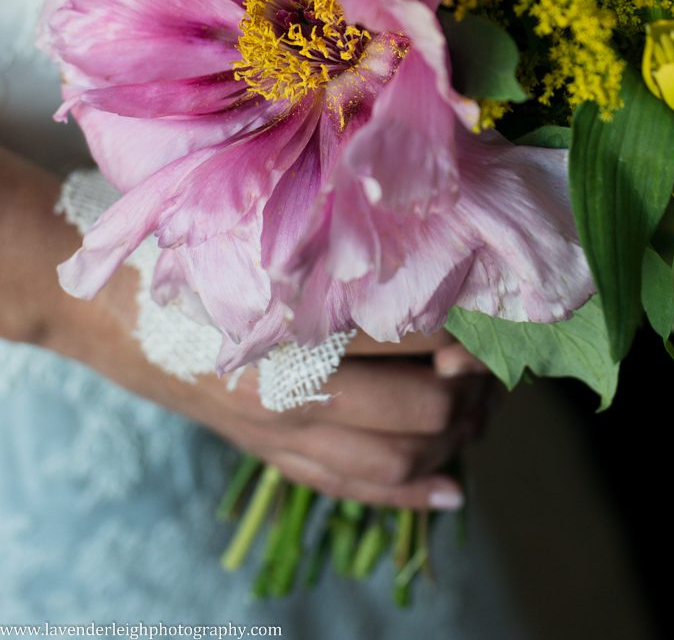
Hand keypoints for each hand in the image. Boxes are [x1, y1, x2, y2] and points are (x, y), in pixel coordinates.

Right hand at [0, 146, 491, 510]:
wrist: (118, 307)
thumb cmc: (202, 255)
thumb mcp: (273, 239)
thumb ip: (345, 247)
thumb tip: (437, 250)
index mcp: (293, 322)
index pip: (407, 333)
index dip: (463, 328)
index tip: (492, 309)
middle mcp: (288, 389)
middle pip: (412, 411)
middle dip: (467, 394)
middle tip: (490, 367)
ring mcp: (277, 432)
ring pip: (389, 461)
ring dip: (448, 444)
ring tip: (476, 417)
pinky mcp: (269, 452)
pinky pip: (346, 489)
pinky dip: (403, 496)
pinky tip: (448, 490)